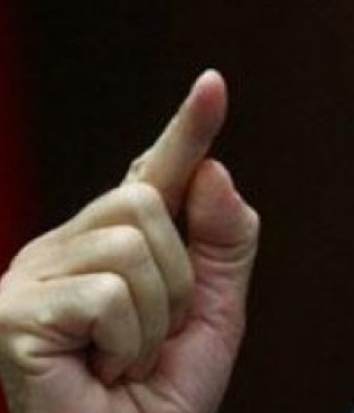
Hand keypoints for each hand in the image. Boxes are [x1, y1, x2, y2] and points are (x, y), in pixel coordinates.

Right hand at [0, 70, 259, 412]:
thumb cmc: (159, 395)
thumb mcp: (212, 313)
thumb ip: (222, 242)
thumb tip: (215, 169)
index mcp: (112, 243)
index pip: (156, 174)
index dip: (187, 130)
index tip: (214, 83)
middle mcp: (64, 247)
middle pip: (145, 201)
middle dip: (177, 278)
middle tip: (150, 337)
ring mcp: (30, 277)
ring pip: (130, 244)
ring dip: (155, 317)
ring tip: (123, 359)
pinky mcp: (11, 313)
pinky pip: (108, 294)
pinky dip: (127, 342)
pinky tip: (100, 370)